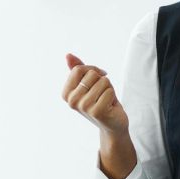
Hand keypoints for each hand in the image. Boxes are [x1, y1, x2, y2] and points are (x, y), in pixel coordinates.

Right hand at [64, 54, 137, 178]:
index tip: (98, 79)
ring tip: (106, 100)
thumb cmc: (101, 100)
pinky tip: (110, 106)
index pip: (79, 69)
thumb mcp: (89, 83)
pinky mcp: (97, 111)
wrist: (112, 123)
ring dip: (108, 89)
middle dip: (101, 80)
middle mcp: (71, 101)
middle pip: (91, 74)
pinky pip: (109, 91)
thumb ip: (78, 69)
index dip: (93, 70)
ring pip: (102, 81)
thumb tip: (68, 55)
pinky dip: (113, 97)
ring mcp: (83, 107)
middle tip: (102, 93)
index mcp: (66, 93)